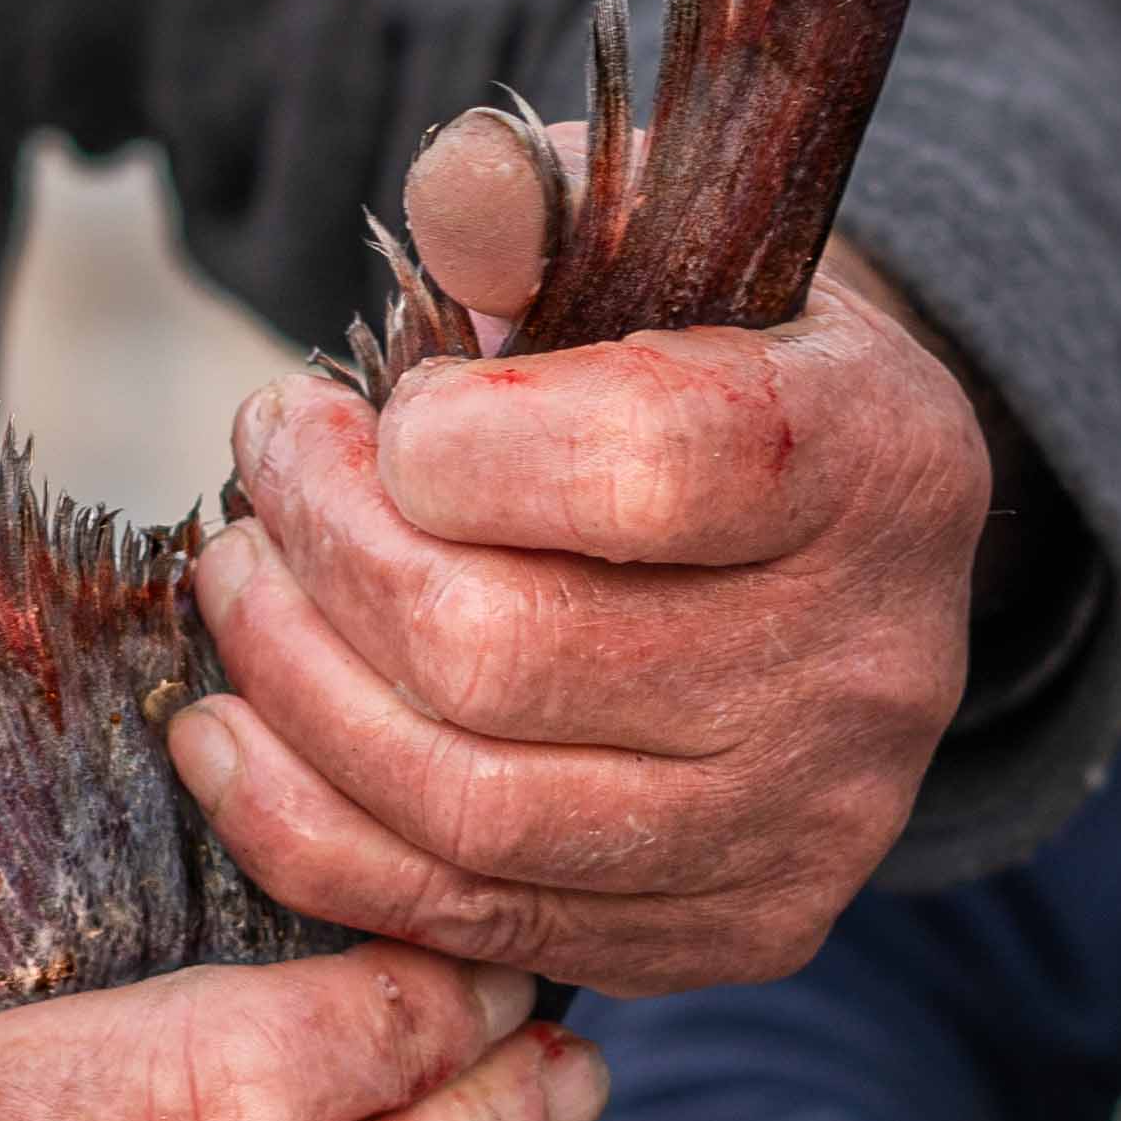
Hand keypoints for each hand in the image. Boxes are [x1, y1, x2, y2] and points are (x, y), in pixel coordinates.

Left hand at [171, 114, 992, 995]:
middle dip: (327, 555)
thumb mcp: (654, 238)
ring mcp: (812, 821)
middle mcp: (873, 662)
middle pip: (511, 657)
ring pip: (472, 813)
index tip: (386, 407)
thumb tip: (455, 191)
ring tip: (237, 587)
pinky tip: (239, 736)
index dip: (457, 442)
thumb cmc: (712, 354)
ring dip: (294, 695)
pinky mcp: (741, 929)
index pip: (655, 466)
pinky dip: (315, 836)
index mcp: (883, 454)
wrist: (843, 536)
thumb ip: (537, 207)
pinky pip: (474, 923)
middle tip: (262, 474)